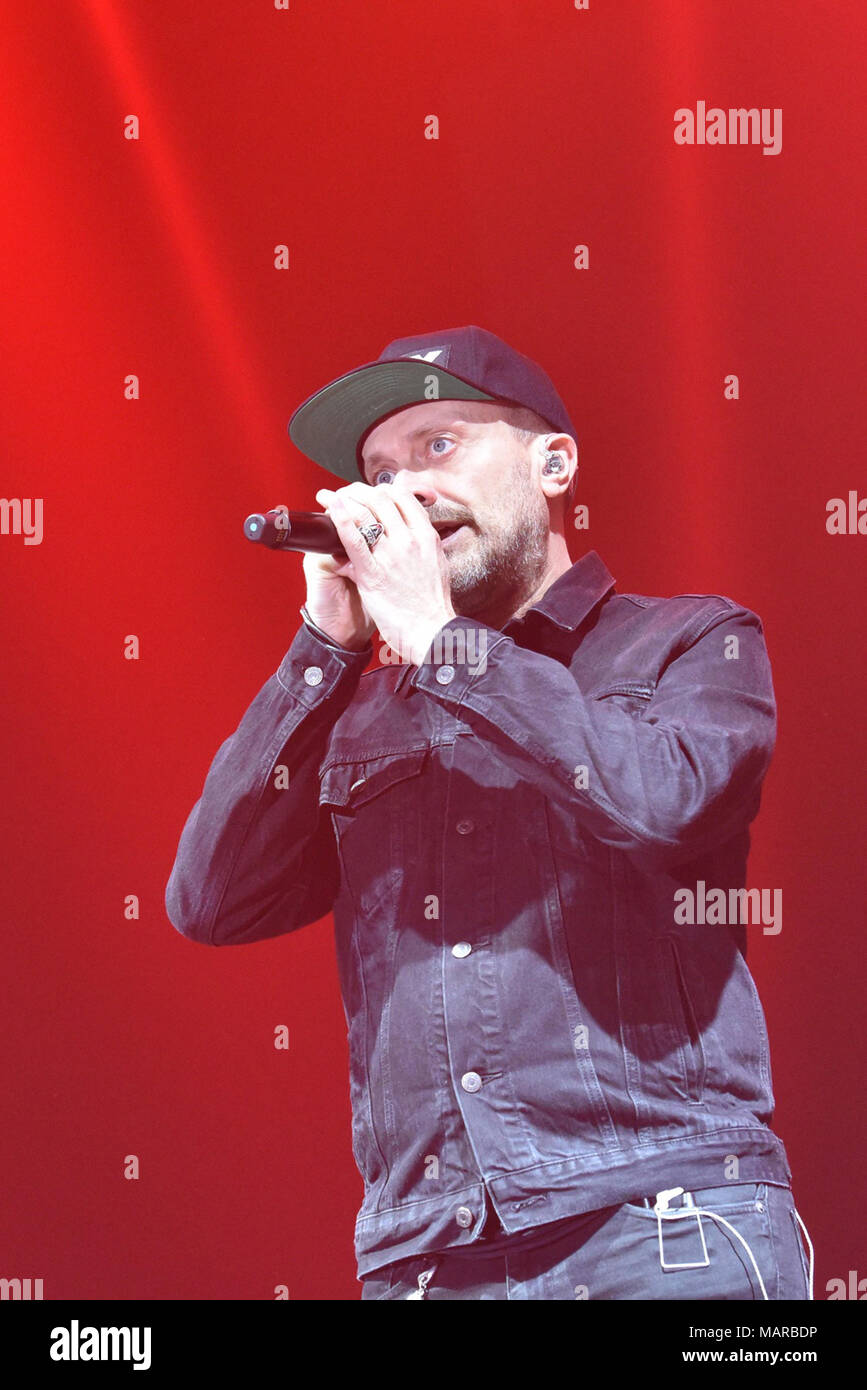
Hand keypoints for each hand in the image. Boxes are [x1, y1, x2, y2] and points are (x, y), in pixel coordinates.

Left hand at [314, 482, 455, 665]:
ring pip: (366, 513)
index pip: (403, 497)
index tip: (369, 492)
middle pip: (381, 499)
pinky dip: (341, 520)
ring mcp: (392, 556)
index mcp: (426, 537)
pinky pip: (354, 540)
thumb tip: (410, 531)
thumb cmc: (431, 604)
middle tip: (344, 493)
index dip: (382, 489)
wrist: (430, 631)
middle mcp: (410, 541)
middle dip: (358, 491)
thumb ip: (422, 544)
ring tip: (329, 498)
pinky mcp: (373, 574)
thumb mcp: (437, 564)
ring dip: (344, 500)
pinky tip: (331, 509)